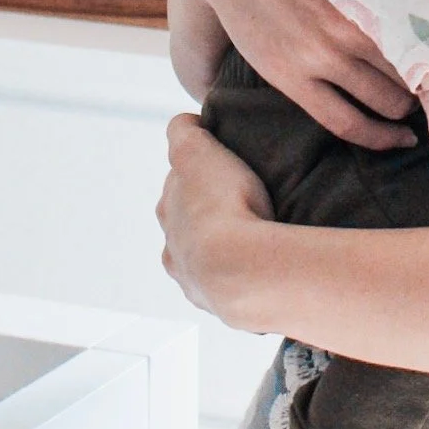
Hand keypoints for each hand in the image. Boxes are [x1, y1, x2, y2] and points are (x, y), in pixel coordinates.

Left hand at [158, 113, 274, 324]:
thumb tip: (185, 124)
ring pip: (210, 259)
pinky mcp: (227, 305)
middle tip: (246, 199)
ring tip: (258, 235)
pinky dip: (245, 274)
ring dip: (228, 246)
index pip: (178, 184)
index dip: (201, 171)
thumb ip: (183, 132)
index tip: (225, 165)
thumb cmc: (222, 206)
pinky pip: (235, 285)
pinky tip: (262, 266)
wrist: (244, 269)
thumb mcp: (196, 151)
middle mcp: (175, 250)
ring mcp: (198, 282)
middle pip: (191, 224)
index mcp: (167, 211)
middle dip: (212, 211)